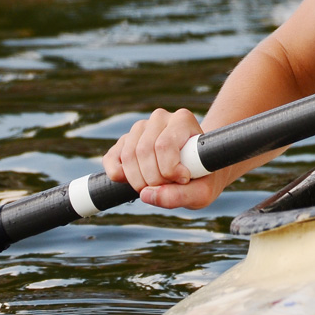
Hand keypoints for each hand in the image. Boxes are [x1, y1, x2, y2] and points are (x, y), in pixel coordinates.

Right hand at [102, 108, 224, 209]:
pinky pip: (112, 158)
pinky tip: (130, 183)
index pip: (165, 144)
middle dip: (153, 179)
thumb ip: (181, 196)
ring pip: (128, 155)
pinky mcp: (125, 141)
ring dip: (138, 181)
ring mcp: (140, 128)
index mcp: (183, 120)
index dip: (169, 170)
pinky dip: (117, 175)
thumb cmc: (202, 178)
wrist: (197, 171)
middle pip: (144, 151)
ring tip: (156, 187)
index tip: (183, 179)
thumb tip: (146, 194)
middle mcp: (160, 118)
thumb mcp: (202, 192)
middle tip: (168, 188)